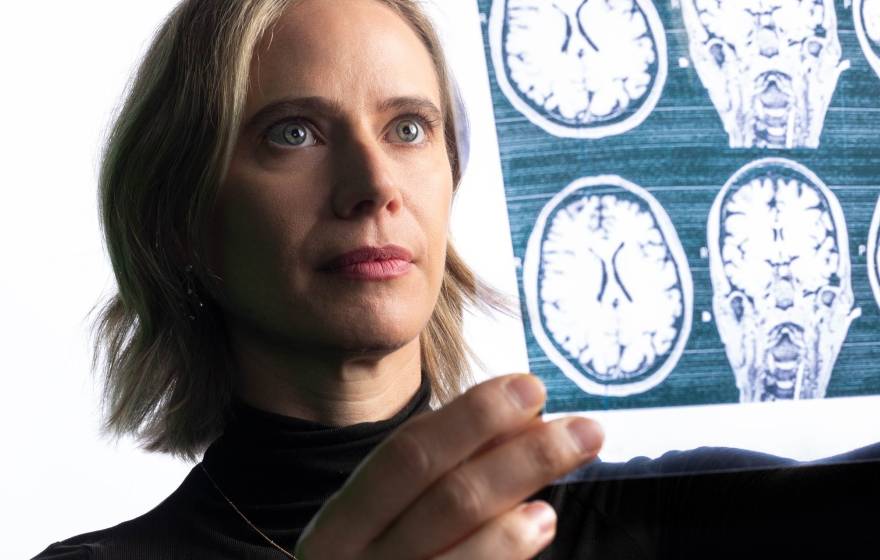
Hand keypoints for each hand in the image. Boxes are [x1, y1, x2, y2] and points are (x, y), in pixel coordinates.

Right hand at [294, 374, 602, 558]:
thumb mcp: (382, 523)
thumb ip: (439, 476)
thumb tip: (518, 425)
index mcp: (342, 524)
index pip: (407, 455)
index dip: (471, 417)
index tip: (528, 387)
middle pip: (448, 500)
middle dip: (522, 457)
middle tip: (584, 430)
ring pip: (460, 550)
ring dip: (526, 510)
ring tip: (565, 485)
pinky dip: (506, 551)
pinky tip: (539, 523)